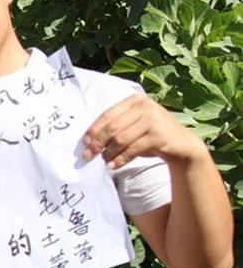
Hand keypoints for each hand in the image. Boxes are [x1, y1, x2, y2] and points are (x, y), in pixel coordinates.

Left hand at [81, 94, 205, 169]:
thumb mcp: (134, 125)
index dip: (94, 130)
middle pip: (112, 127)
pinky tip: (113, 166)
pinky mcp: (158, 135)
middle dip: (97, 143)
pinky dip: (120, 159)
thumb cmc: (152, 135)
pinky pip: (132, 149)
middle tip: (88, 156)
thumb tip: (89, 141)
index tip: (84, 143)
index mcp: (135, 100)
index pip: (108, 115)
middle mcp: (144, 107)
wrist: (182, 144)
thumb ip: (117, 127)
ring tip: (104, 161)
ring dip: (108, 153)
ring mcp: (153, 120)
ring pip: (121, 139)